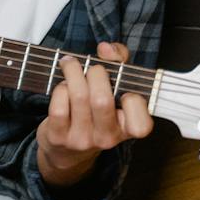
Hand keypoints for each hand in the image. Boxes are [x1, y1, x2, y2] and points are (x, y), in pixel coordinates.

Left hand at [36, 41, 153, 186]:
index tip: (125, 91)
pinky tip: (63, 86)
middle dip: (95, 73)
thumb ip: (118, 62)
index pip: (141, 126)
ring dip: (73, 73)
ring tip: (71, 65)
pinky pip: (59, 106)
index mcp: (126, 129)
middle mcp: (106, 138)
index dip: (135, 103)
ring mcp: (82, 140)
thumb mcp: (115, 89)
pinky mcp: (58, 137)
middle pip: (102, 100)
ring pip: (78, 97)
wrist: (66, 150)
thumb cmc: (96, 111)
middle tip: (92, 68)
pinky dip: (60, 89)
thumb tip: (106, 48)